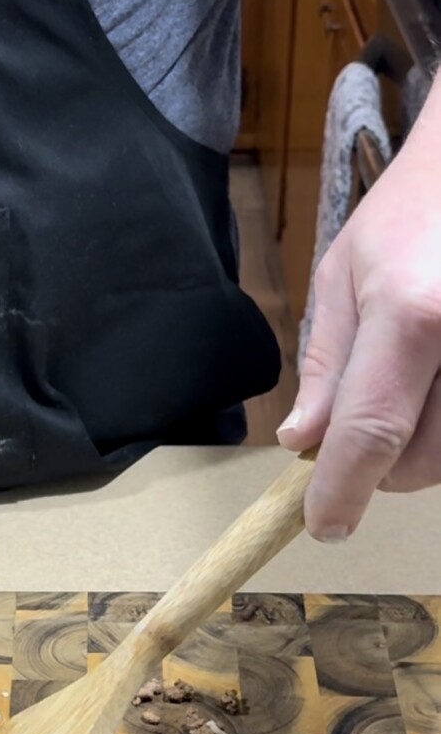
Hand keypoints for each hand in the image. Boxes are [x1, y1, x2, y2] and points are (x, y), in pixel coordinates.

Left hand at [278, 122, 440, 538]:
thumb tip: (306, 444)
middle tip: (360, 434)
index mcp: (415, 314)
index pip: (370, 434)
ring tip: (410, 394)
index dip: (342, 491)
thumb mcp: (346, 272)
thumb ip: (330, 364)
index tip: (322, 523)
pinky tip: (436, 385)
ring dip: (424, 451)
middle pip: (423, 463)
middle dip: (381, 468)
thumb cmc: (415, 210)